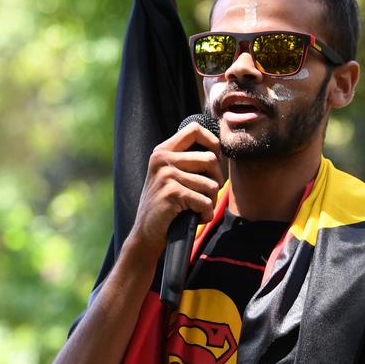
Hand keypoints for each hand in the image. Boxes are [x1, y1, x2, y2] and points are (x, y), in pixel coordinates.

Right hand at [131, 122, 222, 250]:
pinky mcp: (171, 193)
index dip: (212, 142)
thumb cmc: (165, 204)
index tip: (215, 159)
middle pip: (210, 159)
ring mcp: (166, 176)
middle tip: (208, 195)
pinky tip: (196, 218)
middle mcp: (162, 160)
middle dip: (216, 181)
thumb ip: (186, 160)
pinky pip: (205, 201)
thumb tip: (218, 151)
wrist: (146, 232)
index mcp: (162, 151)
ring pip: (211, 184)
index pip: (194, 130)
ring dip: (211, 201)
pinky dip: (206, 213)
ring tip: (199, 208)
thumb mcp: (170, 175)